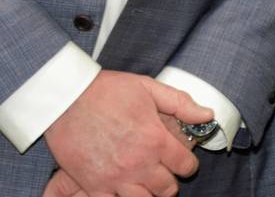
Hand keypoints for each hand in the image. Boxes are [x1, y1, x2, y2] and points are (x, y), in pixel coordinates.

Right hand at [41, 70, 212, 196]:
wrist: (66, 98)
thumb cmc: (107, 90)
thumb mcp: (148, 88)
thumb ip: (181, 103)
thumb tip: (207, 114)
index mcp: (155, 140)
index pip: (185, 165)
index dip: (187, 163)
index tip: (182, 160)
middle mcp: (138, 163)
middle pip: (167, 189)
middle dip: (170, 181)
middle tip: (164, 172)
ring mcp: (115, 178)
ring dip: (148, 193)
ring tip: (145, 182)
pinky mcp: (93, 184)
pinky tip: (123, 188)